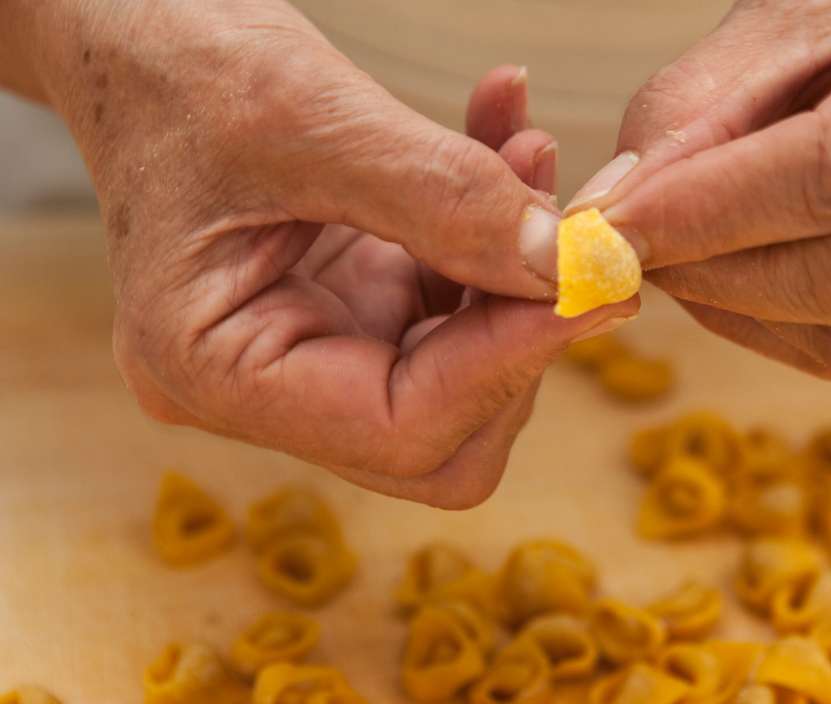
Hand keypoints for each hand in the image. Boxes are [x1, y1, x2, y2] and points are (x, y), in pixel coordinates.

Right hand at [37, 1, 635, 506]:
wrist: (136, 33)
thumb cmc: (175, 67)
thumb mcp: (305, 117)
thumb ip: (442, 198)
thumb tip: (563, 267)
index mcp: (215, 371)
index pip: (399, 427)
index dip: (509, 363)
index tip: (591, 281)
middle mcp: (265, 385)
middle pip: (442, 433)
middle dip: (522, 336)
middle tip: (577, 238)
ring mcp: (313, 349)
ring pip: (465, 370)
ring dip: (520, 269)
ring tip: (531, 150)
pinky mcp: (354, 305)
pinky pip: (455, 298)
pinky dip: (495, 229)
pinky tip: (509, 139)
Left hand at [572, 0, 830, 377]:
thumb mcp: (792, 20)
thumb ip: (701, 108)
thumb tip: (615, 213)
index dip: (710, 211)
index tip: (609, 229)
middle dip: (714, 274)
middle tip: (629, 251)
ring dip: (737, 314)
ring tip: (679, 263)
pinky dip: (778, 335)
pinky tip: (737, 289)